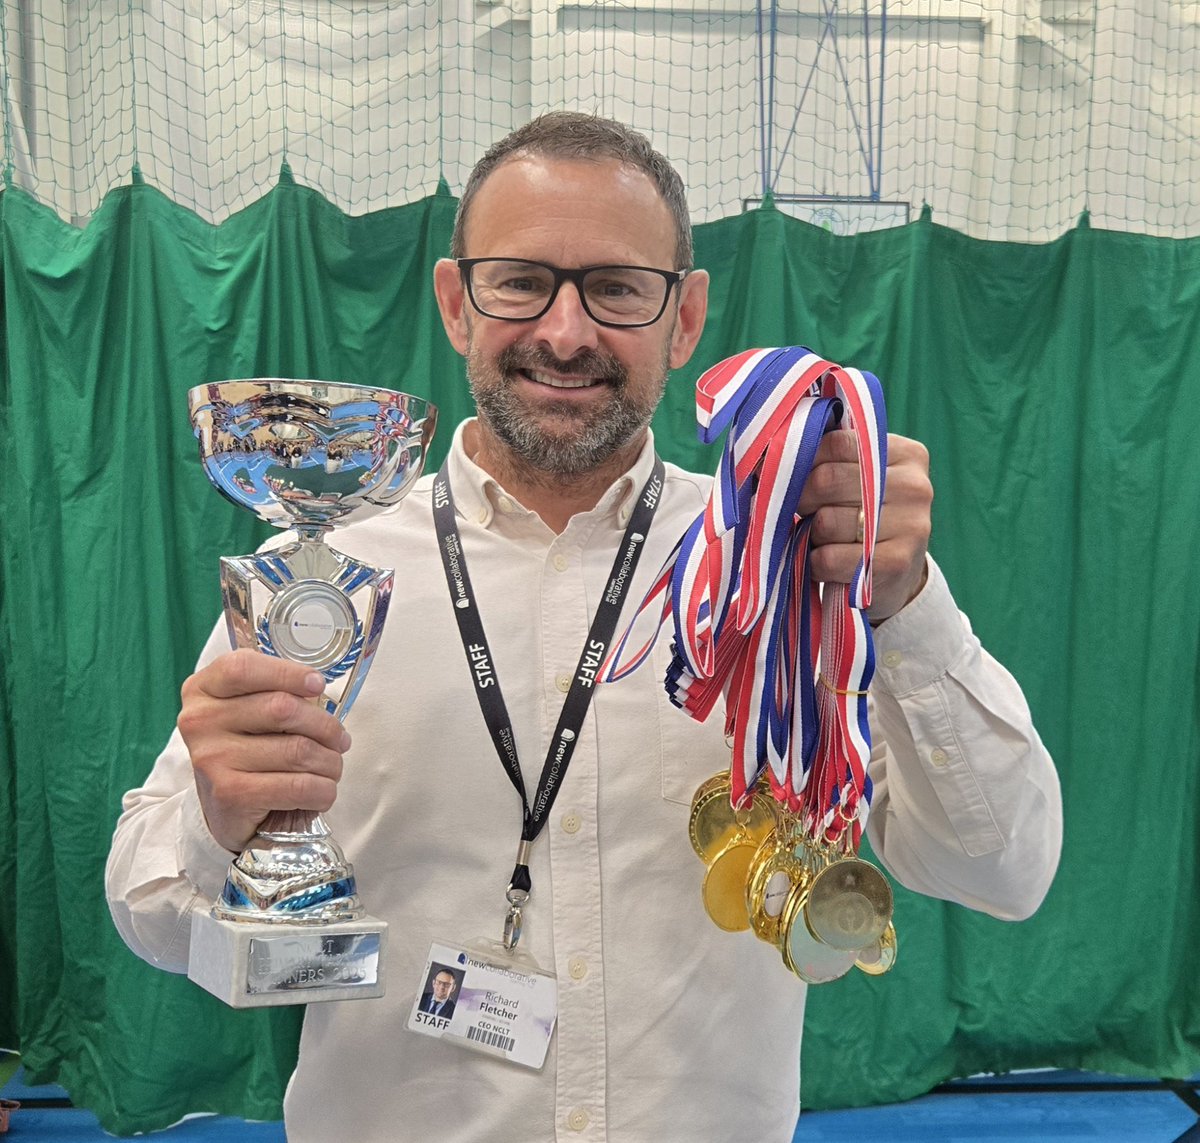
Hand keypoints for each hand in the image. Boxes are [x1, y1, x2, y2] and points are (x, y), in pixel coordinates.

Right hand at [177, 649, 350, 852]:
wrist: (224, 810)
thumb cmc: (248, 749)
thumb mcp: (251, 710)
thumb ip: (277, 692)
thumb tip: (320, 692)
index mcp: (202, 690)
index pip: (243, 667)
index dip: (288, 673)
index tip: (318, 685)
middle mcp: (199, 722)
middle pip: (282, 708)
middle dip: (326, 726)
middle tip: (339, 740)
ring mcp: (211, 759)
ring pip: (298, 750)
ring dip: (330, 761)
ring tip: (331, 766)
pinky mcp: (230, 794)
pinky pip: (299, 786)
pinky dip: (323, 790)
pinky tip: (321, 791)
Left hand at [798, 430, 932, 622]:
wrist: (897, 576)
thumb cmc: (865, 517)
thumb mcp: (858, 479)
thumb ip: (828, 460)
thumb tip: (765, 458)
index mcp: (906, 454)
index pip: (836, 443)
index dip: (805, 463)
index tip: (798, 479)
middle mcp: (914, 486)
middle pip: (827, 480)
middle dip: (803, 500)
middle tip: (805, 513)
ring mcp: (911, 526)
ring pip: (825, 522)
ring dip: (811, 536)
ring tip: (825, 541)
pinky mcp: (896, 564)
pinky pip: (829, 558)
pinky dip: (816, 564)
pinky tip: (828, 564)